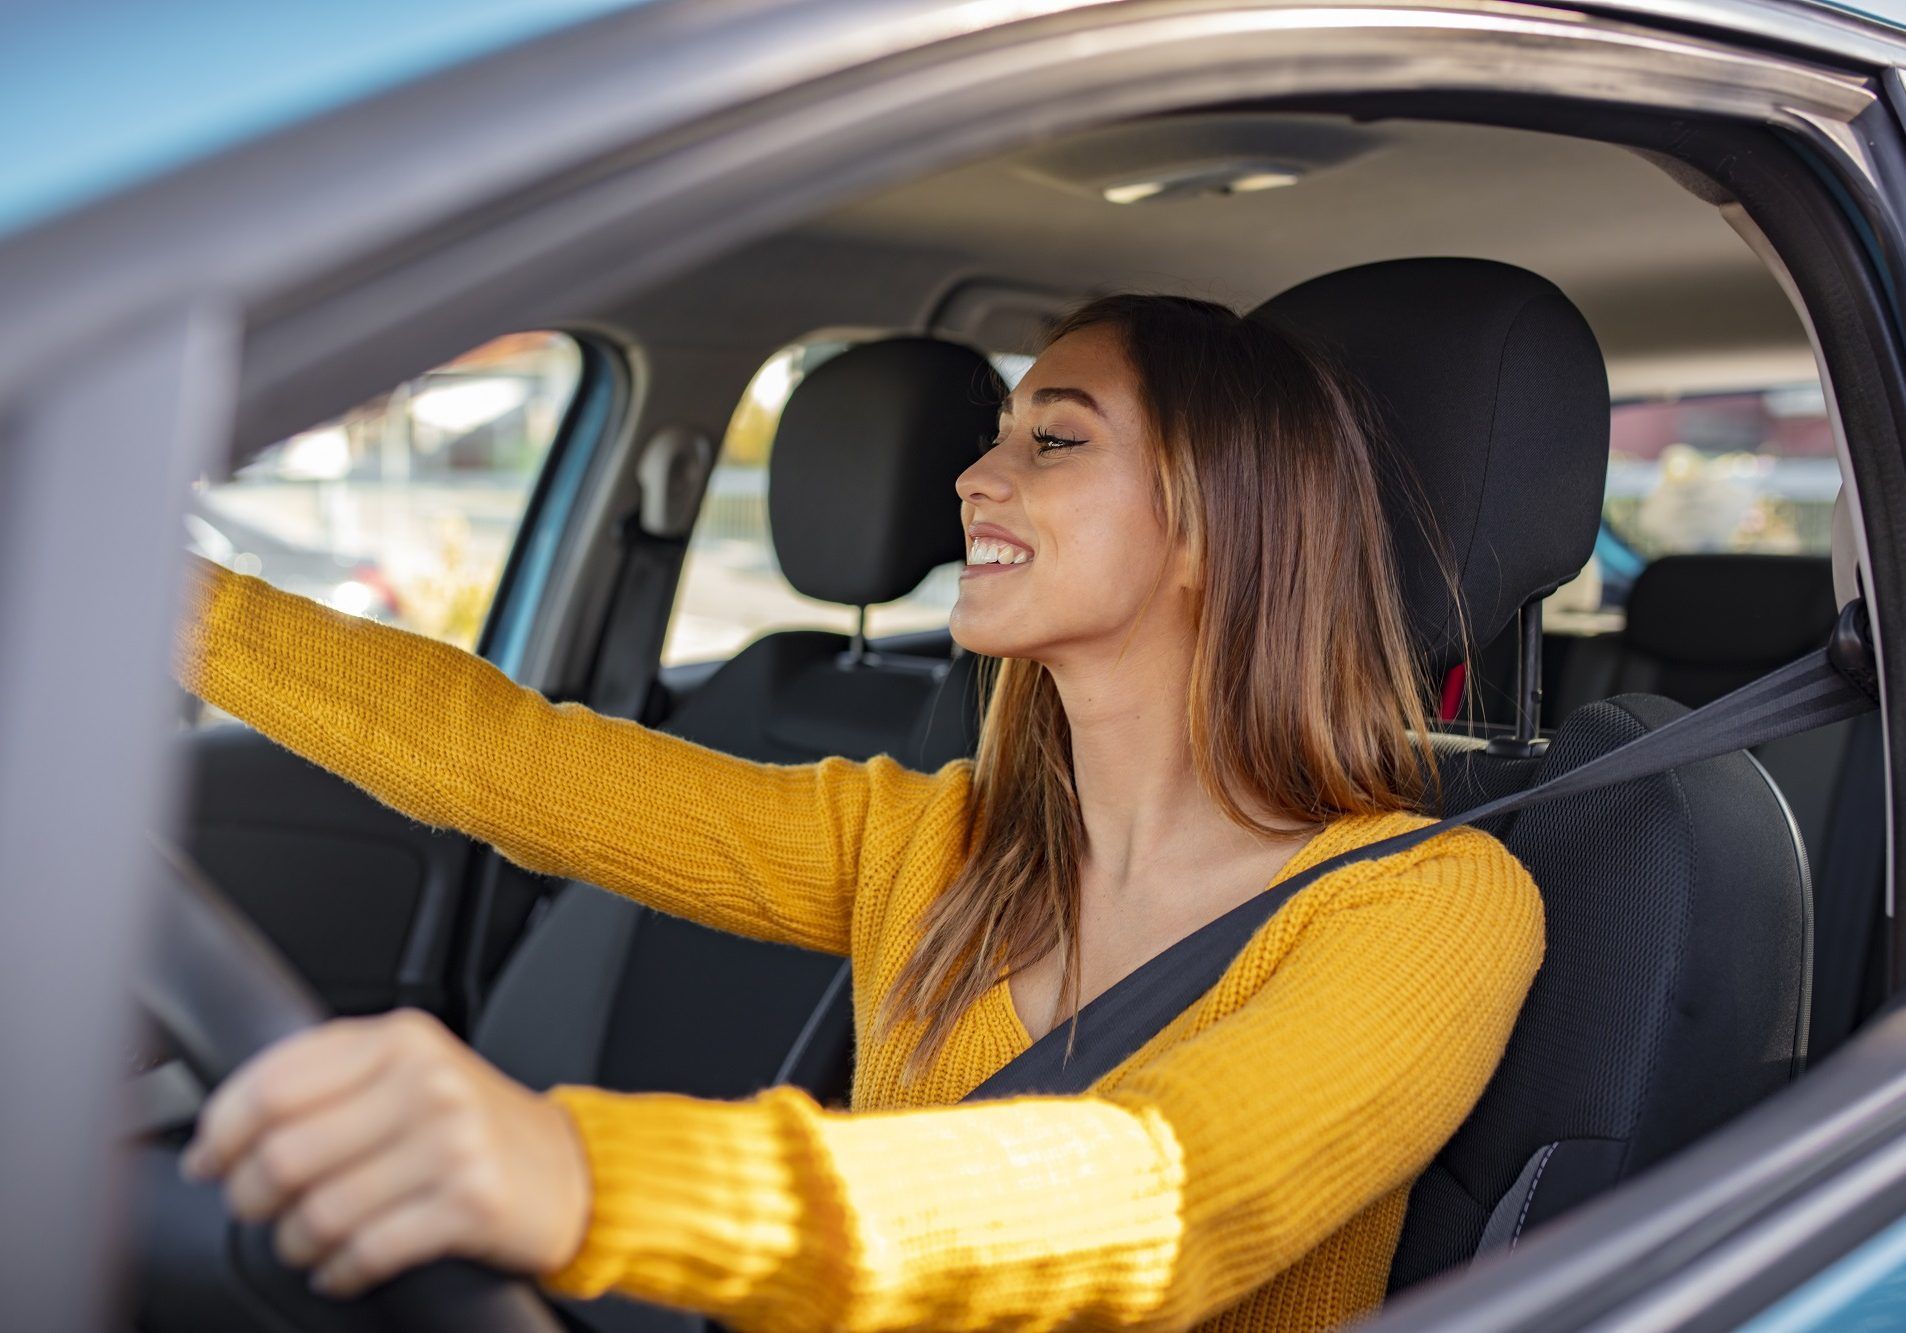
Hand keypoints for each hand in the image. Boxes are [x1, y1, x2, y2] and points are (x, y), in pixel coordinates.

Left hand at [180, 1009, 590, 1298]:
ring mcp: (453, 1142)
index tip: (208, 1159)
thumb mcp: (413, 1073)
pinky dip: (339, 1271)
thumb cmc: (476, 1127)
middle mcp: (427, 1082)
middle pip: (285, 1152)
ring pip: (320, 1209)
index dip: (221, 1130)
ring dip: (295, 1242)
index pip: (275, 1083)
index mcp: (401, 1040)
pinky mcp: (471, 1203)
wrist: (572, 1171)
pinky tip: (341, 1267)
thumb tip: (224, 1126)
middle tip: (254, 1207)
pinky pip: (367, 1251)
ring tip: (305, 1242)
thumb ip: (334, 1078)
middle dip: (250, 1195)